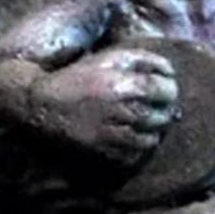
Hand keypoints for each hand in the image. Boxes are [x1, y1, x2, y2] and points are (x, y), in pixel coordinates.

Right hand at [30, 49, 177, 160]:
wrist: (43, 104)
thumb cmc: (79, 77)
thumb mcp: (109, 58)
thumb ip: (142, 59)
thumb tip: (169, 70)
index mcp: (122, 85)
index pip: (163, 89)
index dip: (170, 88)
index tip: (167, 87)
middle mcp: (119, 111)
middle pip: (161, 116)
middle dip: (165, 110)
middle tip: (162, 105)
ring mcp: (112, 135)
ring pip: (151, 139)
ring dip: (155, 130)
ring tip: (151, 122)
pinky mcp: (103, 152)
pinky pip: (134, 155)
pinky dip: (140, 148)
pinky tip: (136, 136)